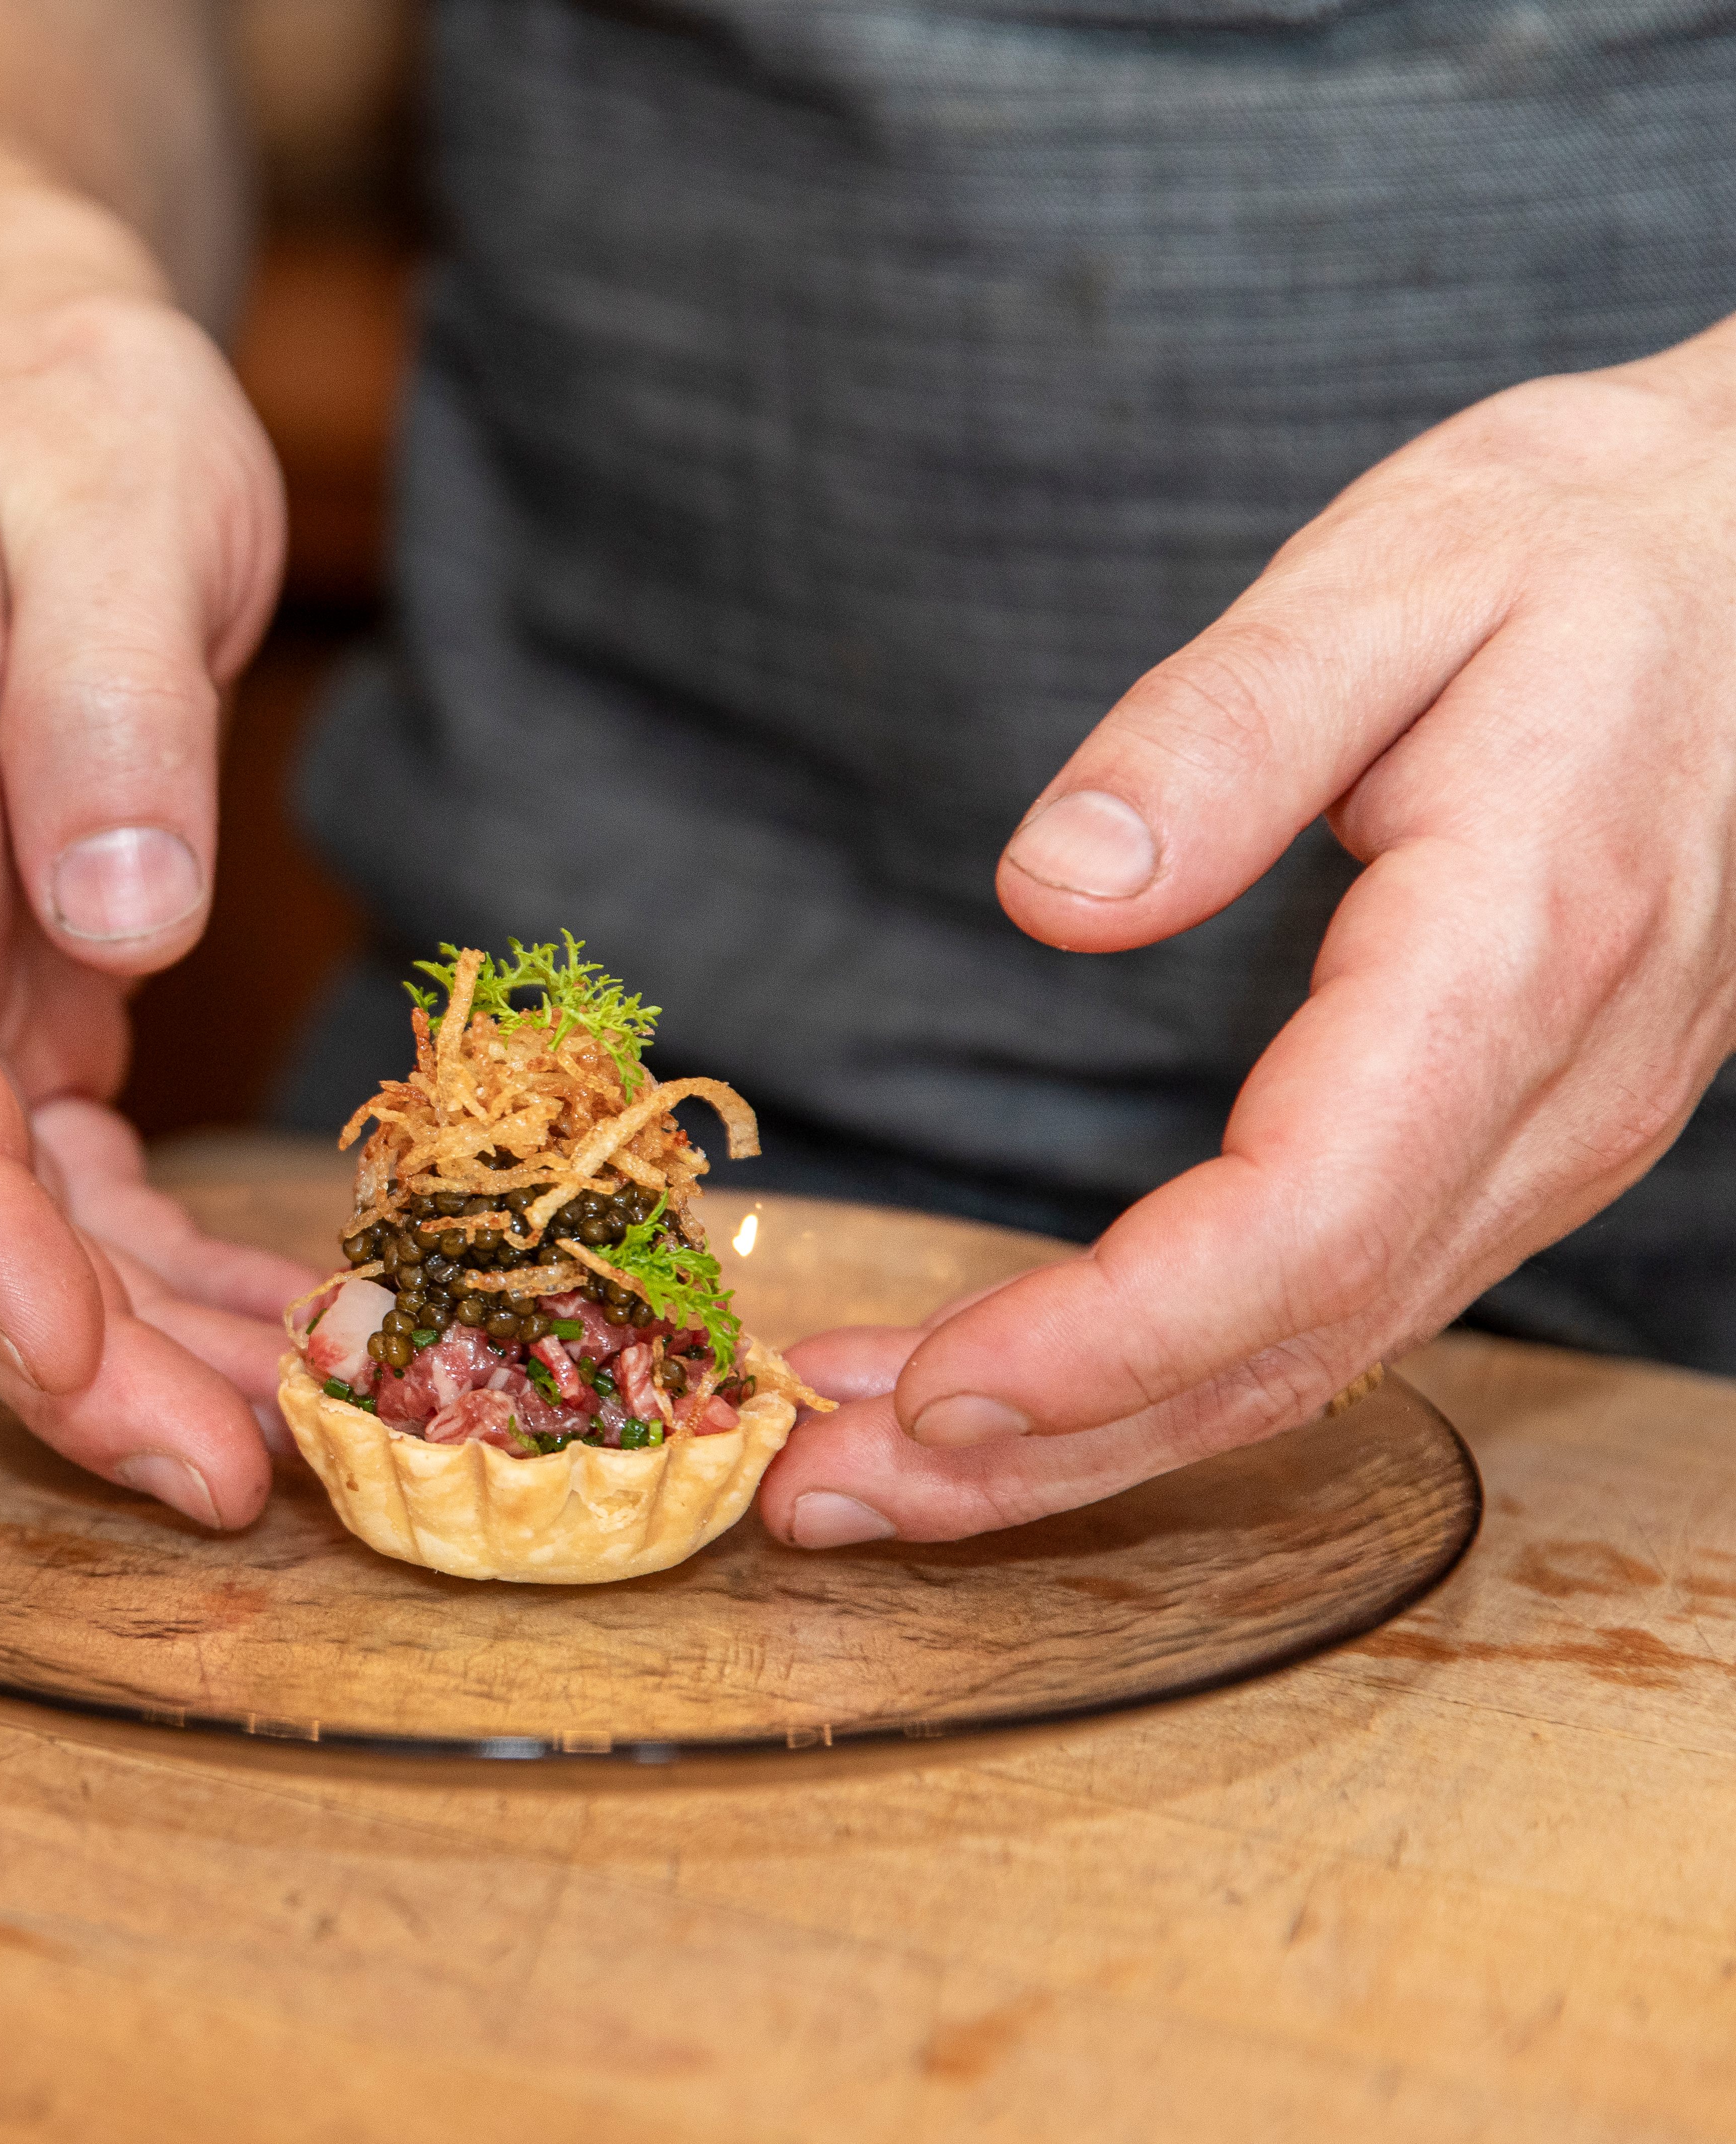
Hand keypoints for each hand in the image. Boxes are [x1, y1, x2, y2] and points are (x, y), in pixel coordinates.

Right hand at [0, 163, 311, 1528]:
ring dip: (110, 1337)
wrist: (16, 378)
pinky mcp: (1, 973)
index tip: (80, 1371)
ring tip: (264, 1451)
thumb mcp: (111, 499)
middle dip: (55, 1349)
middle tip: (221, 1482)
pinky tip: (252, 1329)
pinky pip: (52, 1156)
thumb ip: (104, 703)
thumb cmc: (63, 419)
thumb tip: (122, 914)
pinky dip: (141, 1255)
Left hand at [760, 327, 1735, 1544]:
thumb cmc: (1583, 546)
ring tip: (867, 1469)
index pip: (1301, 1225)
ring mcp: (1546, 1137)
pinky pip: (1331, 1303)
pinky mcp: (1507, 1139)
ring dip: (1080, 1440)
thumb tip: (1056, 885)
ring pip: (1307, 1361)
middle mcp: (1549, 1095)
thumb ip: (1222, 732)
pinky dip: (1159, 1372)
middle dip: (1044, 1449)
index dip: (1109, 1336)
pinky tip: (1016, 1378)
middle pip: (1286, 1348)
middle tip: (821, 1493)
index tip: (931, 1386)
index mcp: (1515, 958)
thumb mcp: (1391, 575)